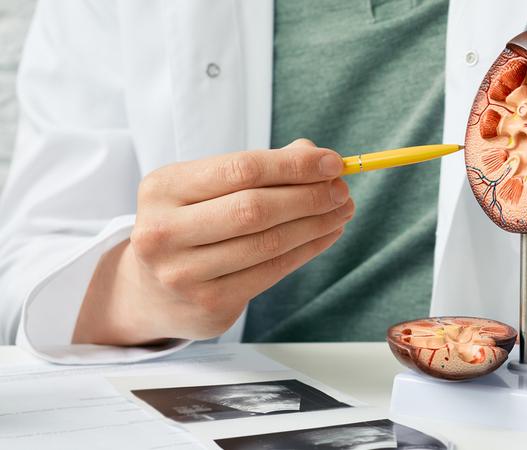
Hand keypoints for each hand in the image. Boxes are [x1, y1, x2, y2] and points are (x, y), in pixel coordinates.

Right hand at [74, 139, 353, 344]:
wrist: (152, 291)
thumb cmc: (191, 224)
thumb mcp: (208, 187)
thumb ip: (259, 167)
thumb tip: (314, 155)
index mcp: (163, 188)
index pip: (241, 169)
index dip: (293, 165)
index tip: (332, 162)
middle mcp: (164, 231)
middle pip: (255, 208)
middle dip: (309, 196)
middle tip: (342, 190)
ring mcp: (184, 273)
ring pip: (267, 243)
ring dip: (315, 225)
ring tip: (341, 212)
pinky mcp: (209, 304)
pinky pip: (271, 272)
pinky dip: (306, 251)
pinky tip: (325, 235)